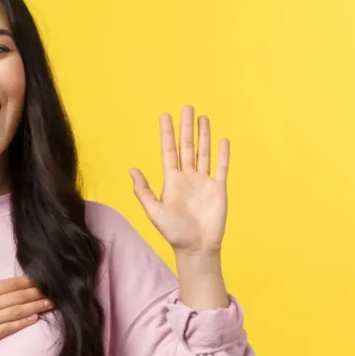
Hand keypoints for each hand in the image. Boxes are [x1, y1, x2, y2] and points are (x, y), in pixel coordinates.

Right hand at [0, 252, 51, 352]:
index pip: (10, 285)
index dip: (28, 282)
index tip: (42, 279)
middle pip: (17, 298)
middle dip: (37, 294)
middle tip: (55, 290)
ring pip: (17, 313)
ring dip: (35, 307)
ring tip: (50, 304)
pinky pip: (8, 329)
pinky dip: (22, 323)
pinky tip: (34, 319)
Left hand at [129, 105, 228, 254]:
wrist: (196, 248)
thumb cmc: (174, 233)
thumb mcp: (154, 211)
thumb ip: (143, 190)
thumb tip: (131, 169)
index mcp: (171, 181)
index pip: (168, 151)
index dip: (167, 133)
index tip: (165, 115)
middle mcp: (187, 177)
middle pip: (187, 146)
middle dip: (186, 127)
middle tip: (187, 107)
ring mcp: (204, 182)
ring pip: (203, 152)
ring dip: (204, 135)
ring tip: (203, 118)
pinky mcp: (218, 189)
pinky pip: (221, 168)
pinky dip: (223, 154)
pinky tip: (222, 141)